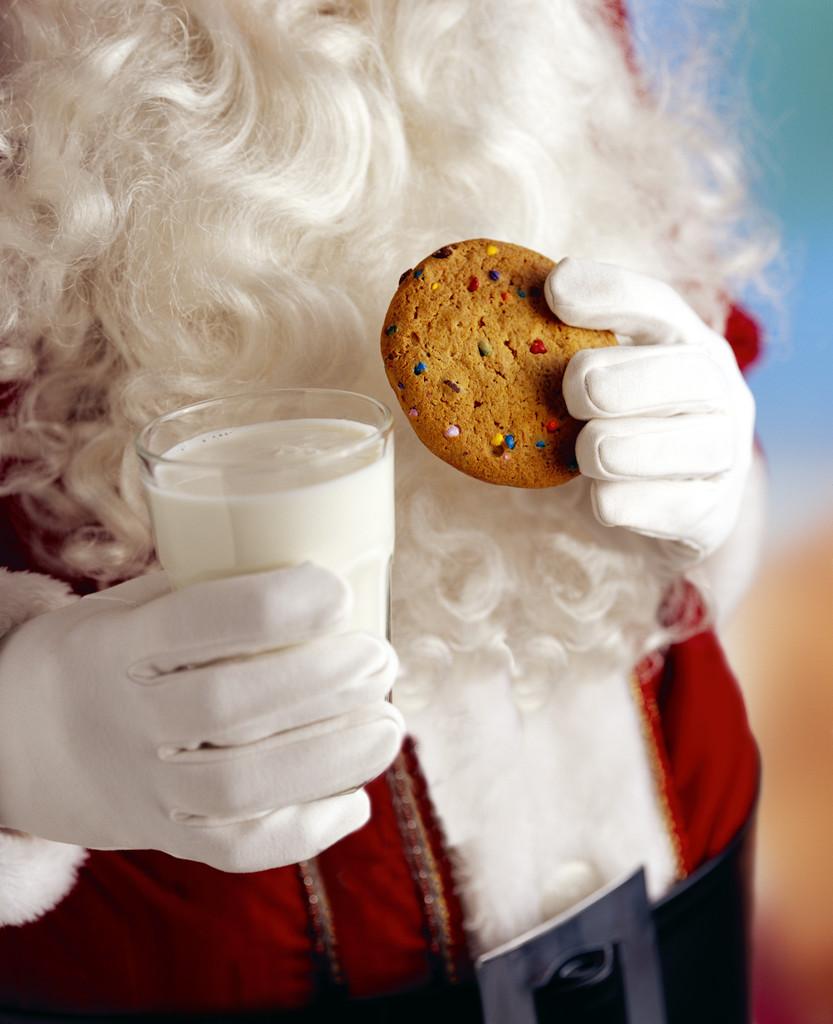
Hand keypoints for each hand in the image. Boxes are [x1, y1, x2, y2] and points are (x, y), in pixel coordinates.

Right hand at [0, 563, 402, 870]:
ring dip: (330, 757)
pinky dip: (305, 831)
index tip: (336, 590)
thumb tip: (307, 561)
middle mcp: (123, 723)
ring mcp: (143, 791)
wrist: (12, 749)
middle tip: (381, 658)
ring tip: (389, 725)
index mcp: (111, 648)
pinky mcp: (166, 838)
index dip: (272, 607)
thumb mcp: (122, 609)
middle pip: (228, 708)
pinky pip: (238, 849)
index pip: (193, 623)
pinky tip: (355, 800)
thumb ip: (199, 592)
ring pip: (241, 788)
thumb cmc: (93, 657)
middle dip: (321, 681)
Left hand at [545, 258, 755, 566]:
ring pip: (690, 444)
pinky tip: (597, 498)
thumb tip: (493, 324)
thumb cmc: (602, 429)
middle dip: (623, 380)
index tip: (554, 289)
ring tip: (583, 453)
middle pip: (688, 372)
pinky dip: (627, 503)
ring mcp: (723, 454)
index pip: (656, 304)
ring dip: (622, 448)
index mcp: (682, 341)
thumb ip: (553, 352)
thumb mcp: (580, 385)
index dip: (609, 292)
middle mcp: (717, 391)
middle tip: (574, 392)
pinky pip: (674, 507)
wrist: (647, 510)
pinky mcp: (713, 513)